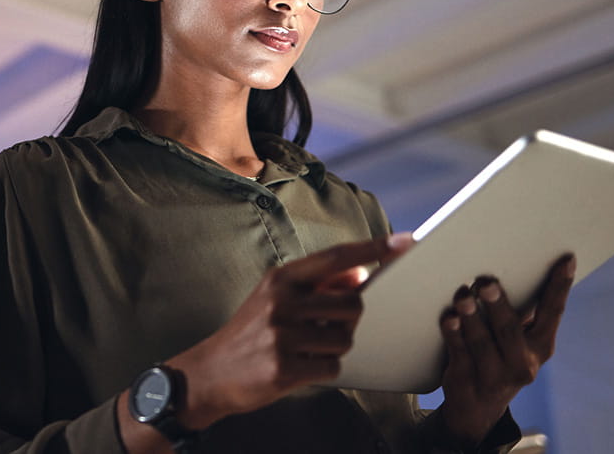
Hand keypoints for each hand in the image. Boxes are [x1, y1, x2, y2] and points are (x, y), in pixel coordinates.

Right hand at [169, 233, 413, 429]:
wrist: (209, 372)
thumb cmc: (250, 333)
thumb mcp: (276, 299)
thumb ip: (317, 286)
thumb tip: (358, 277)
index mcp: (281, 279)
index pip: (337, 257)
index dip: (374, 249)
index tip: (404, 242)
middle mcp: (282, 302)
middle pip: (352, 303)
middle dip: (348, 319)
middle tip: (323, 327)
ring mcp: (282, 335)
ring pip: (345, 338)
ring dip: (335, 347)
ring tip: (306, 349)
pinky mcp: (284, 367)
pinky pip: (332, 367)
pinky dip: (324, 370)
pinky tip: (299, 367)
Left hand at [439, 254, 574, 444]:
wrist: (477, 408)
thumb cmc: (499, 355)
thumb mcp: (517, 339)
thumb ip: (518, 310)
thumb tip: (509, 263)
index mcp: (541, 346)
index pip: (553, 312)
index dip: (560, 286)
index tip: (565, 259)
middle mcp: (522, 363)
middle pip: (510, 330)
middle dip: (498, 304)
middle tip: (486, 282)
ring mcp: (495, 376)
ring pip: (482, 342)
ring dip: (471, 317)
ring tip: (462, 296)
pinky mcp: (467, 381)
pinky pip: (459, 354)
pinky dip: (453, 334)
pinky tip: (448, 318)